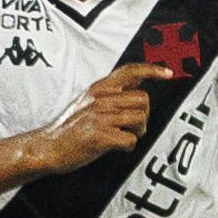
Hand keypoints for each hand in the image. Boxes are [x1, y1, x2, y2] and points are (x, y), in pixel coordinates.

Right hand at [28, 61, 174, 172]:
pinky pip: (130, 140)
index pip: (130, 71)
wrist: (48, 147)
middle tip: (130, 126)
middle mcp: (101, 99)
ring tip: (122, 137)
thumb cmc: (69, 128)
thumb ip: (109, 93)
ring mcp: (101, 117)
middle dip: (143, 115)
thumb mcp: (87, 101)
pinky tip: (115, 147)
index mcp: (99, 88)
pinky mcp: (100, 136)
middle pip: (143, 100)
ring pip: (140, 119)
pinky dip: (127, 147)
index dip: (153, 70)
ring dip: (136, 132)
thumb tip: (134, 86)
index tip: (168, 73)